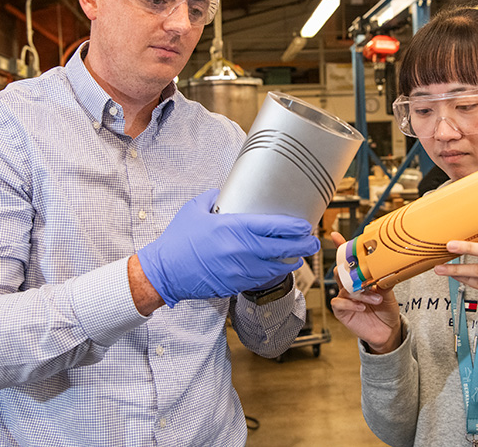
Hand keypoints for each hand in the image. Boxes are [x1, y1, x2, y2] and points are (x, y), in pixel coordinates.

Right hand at [138, 190, 319, 306]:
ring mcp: (240, 270)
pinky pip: (261, 279)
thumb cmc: (178, 240)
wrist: (165, 272)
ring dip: (290, 262)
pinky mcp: (235, 284)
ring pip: (275, 268)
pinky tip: (278, 268)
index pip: (273, 226)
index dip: (294, 227)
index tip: (304, 225)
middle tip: (312, 242)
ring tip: (299, 256)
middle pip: (282, 249)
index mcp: (234, 228)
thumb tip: (224, 192)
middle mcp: (241, 250)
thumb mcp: (195, 210)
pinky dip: (273, 273)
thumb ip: (214, 198)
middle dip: (302, 246)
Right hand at [329, 232, 401, 353]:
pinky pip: (339, 302)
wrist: (388, 330)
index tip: (336, 237)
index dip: (341, 248)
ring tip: (376, 298)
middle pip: (341, 271)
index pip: (349, 260)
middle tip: (359, 271)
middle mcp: (350, 286)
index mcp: (360, 278)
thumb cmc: (387, 309)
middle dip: (348, 269)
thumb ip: (385, 279)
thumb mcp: (389, 292)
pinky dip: (350, 304)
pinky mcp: (342, 311)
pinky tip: (362, 307)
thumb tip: (389, 267)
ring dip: (360, 292)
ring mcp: (345, 298)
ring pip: (344, 287)